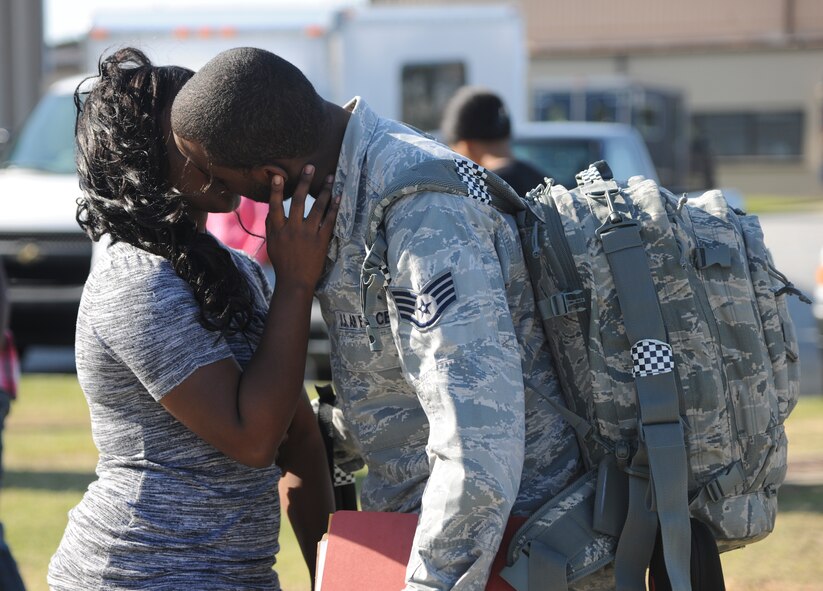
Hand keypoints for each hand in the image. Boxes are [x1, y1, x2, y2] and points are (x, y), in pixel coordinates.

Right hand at [265, 165, 338, 290]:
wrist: (295, 282)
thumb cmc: (283, 262)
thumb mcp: (272, 243)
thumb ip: (271, 225)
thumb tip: (271, 208)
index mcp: (277, 230)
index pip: (275, 206)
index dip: (275, 190)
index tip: (277, 176)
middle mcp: (292, 230)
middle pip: (298, 201)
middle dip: (304, 182)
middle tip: (310, 167)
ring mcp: (308, 235)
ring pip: (317, 208)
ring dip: (324, 191)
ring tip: (330, 177)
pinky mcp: (321, 241)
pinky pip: (329, 220)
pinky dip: (334, 208)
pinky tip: (338, 197)